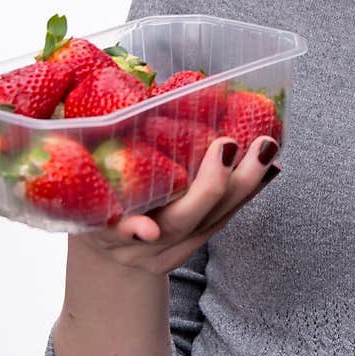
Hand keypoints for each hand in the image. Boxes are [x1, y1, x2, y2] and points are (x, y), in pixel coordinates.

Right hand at [72, 134, 279, 275]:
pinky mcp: (193, 248)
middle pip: (179, 224)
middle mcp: (137, 248)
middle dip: (208, 188)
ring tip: (265, 148)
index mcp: (102, 229)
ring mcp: (169, 253)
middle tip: (227, 146)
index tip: (149, 229)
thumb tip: (132, 98)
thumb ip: (92, 155)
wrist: (108, 257)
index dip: (132, 230)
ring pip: (212, 222)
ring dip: (243, 185)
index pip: (116, 232)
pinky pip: (225, 220)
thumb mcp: (84, 182)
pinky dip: (249, 192)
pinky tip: (270, 168)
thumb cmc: (92, 203)